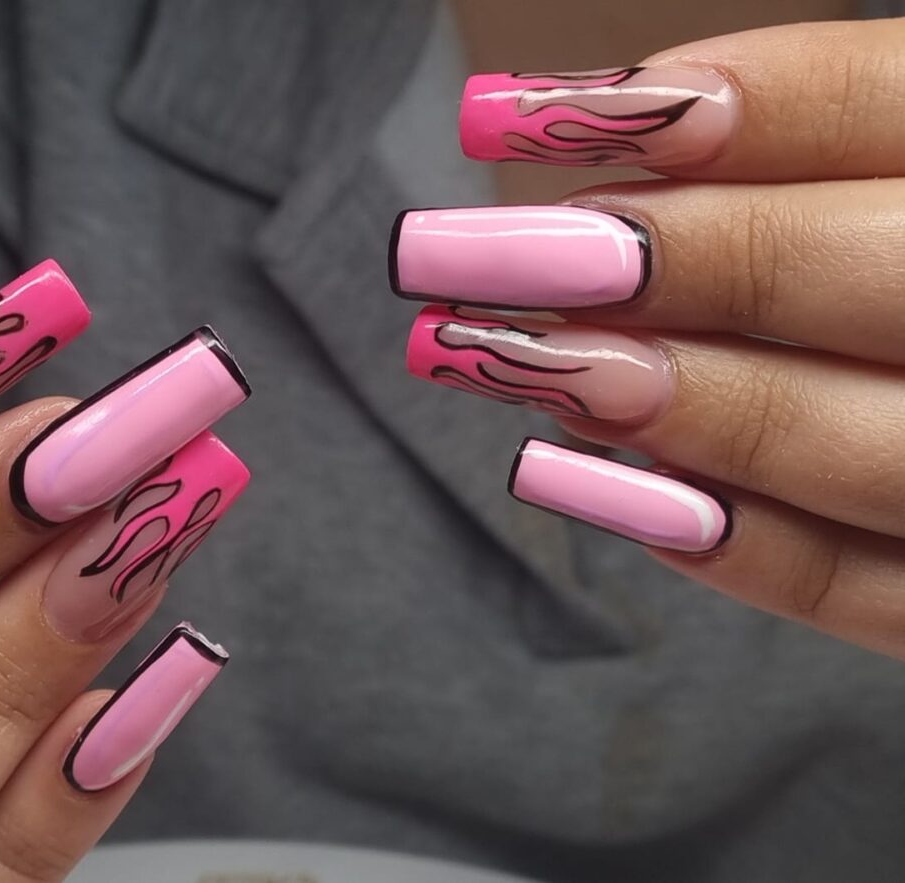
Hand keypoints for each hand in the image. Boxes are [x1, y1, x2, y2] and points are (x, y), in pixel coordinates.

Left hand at [391, 19, 904, 658]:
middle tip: (451, 253)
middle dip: (648, 258)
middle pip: (853, 270)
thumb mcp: (902, 178)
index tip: (509, 114)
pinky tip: (576, 479)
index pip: (888, 100)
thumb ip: (816, 152)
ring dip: (668, 398)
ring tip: (502, 358)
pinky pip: (866, 591)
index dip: (702, 103)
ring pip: (860, 441)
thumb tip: (620, 128)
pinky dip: (727, 542)